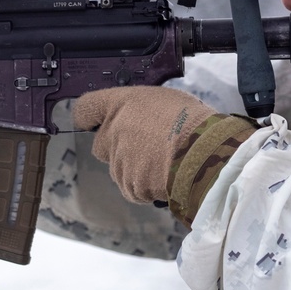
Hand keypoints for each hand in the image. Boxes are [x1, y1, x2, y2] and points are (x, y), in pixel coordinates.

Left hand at [72, 86, 214, 203]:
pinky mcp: (130, 184)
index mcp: (120, 105)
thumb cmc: (192, 122)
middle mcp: (113, 132)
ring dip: (135, 169)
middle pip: (101, 145)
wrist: (204, 152)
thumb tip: (139, 120)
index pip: (86, 108)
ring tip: (164, 162)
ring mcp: (119, 161)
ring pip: (119, 170)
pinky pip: (133, 188)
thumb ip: (141, 111)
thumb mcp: (165, 101)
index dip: (88, 117)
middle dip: (115, 149)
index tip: (91, 122)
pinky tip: (165, 176)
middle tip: (143, 148)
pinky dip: (145, 187)